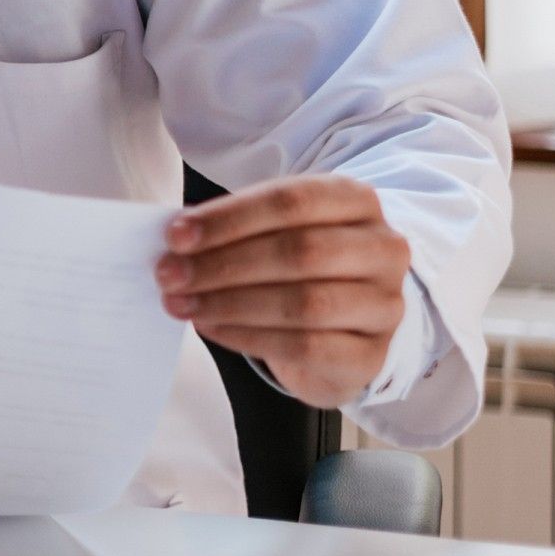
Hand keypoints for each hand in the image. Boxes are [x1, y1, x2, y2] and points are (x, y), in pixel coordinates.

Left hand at [159, 175, 410, 407]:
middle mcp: (383, 249)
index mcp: (357, 202)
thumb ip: (234, 230)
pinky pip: (306, 346)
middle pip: (299, 251)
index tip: (176, 236)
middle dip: (223, 264)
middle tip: (169, 275)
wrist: (340, 328)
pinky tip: (212, 328)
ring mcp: (384, 304)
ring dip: (230, 303)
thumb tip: (176, 239)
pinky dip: (249, 337)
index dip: (230, 218)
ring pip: (304, 303)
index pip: (292, 201)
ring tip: (182, 303)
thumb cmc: (297, 269)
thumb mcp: (272, 233)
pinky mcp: (372, 354)